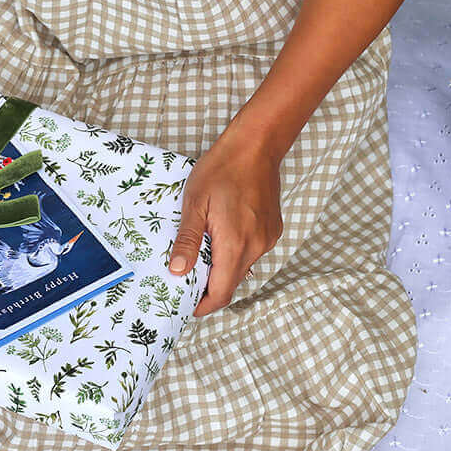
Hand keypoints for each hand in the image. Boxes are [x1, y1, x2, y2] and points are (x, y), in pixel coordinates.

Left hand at [167, 125, 283, 316]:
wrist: (256, 145)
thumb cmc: (222, 169)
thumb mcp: (194, 203)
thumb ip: (187, 240)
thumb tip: (178, 271)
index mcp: (236, 244)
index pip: (222, 292)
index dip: (204, 305)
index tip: (187, 306)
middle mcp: (257, 246)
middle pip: (231, 281)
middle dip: (209, 286)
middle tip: (185, 277)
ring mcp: (267, 238)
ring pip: (241, 266)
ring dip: (221, 267)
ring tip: (198, 254)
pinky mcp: (272, 229)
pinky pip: (251, 250)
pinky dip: (234, 251)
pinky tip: (218, 235)